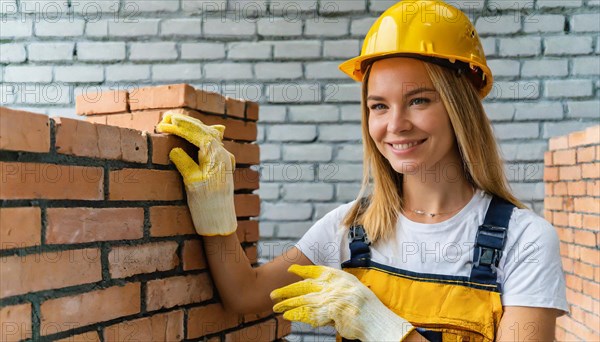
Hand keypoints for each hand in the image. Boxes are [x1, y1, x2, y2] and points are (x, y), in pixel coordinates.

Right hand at [155, 111, 236, 235]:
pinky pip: (212, 144)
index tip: (163, 124)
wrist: (220, 223)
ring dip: (192, 128)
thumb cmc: (205, 205)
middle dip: (185, 123)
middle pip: (204, 131)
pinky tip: (197, 132)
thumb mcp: (191, 183)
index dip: (179, 128)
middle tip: (166, 117)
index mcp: (216, 156)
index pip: (197, 134)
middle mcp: (224, 154)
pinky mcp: (222, 165)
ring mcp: (224, 159)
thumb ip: (184, 163)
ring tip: (175, 122)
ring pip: (209, 135)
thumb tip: (174, 148)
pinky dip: (200, 136)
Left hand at [270, 265, 414, 340]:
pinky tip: (288, 316)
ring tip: (276, 308)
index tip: (290, 269)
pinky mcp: (330, 311)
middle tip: (273, 294)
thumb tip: (314, 290)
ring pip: (303, 300)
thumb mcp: (351, 289)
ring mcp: (331, 297)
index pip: (316, 271)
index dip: (302, 270)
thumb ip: (333, 288)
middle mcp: (334, 284)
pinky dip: (297, 315)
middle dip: (287, 290)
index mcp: (339, 277)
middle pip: (304, 286)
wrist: (377, 321)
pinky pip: (309, 313)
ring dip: (288, 304)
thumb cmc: (366, 308)